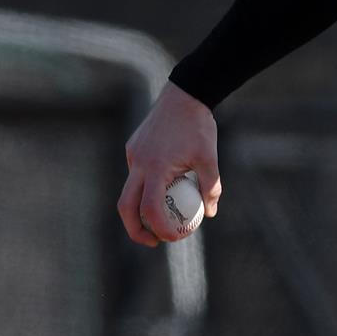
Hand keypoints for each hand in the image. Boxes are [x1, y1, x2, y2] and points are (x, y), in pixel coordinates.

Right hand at [117, 82, 221, 245]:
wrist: (184, 94)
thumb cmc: (199, 127)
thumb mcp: (210, 159)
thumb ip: (211, 187)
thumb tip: (209, 213)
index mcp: (156, 168)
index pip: (149, 208)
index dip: (158, 228)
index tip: (172, 238)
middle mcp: (138, 163)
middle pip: (126, 206)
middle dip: (136, 229)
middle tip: (154, 241)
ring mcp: (133, 155)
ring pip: (130, 190)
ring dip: (142, 207)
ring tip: (165, 215)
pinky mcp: (133, 147)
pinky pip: (136, 174)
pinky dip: (146, 186)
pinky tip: (166, 185)